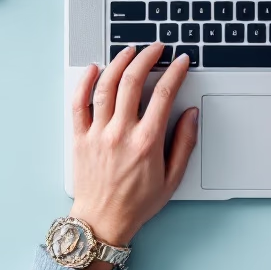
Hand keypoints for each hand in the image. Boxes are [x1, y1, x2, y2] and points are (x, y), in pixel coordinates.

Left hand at [68, 43, 197, 269]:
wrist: (102, 222)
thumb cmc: (136, 204)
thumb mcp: (172, 179)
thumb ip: (184, 144)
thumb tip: (191, 115)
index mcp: (146, 142)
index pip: (164, 94)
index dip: (175, 71)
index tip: (181, 62)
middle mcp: (120, 133)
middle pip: (133, 81)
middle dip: (148, 57)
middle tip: (157, 48)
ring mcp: (97, 133)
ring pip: (106, 86)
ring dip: (119, 62)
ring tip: (130, 51)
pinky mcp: (79, 137)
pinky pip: (78, 103)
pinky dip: (85, 82)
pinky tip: (94, 68)